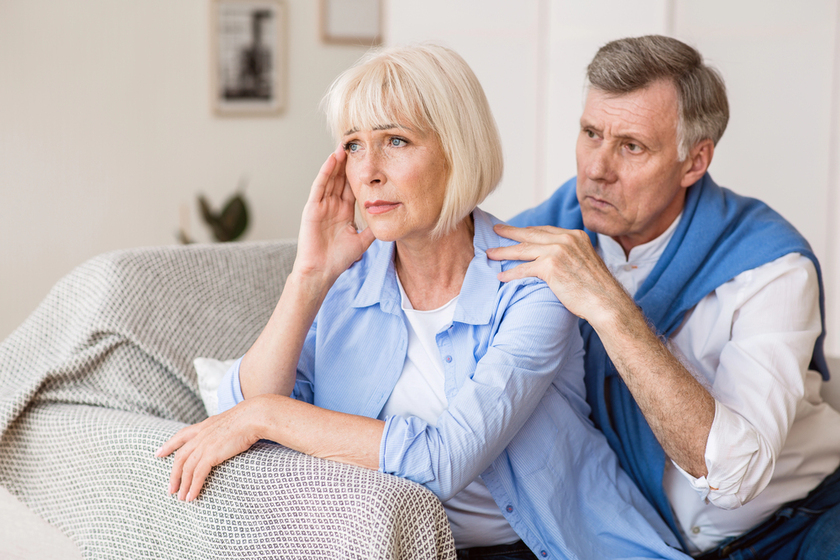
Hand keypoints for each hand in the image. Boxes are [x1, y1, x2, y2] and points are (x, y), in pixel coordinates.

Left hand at [155, 398, 265, 501]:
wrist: (253, 417)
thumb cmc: (249, 418)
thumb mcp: (231, 420)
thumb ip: (224, 428)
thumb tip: (229, 433)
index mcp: (204, 426)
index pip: (181, 436)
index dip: (169, 445)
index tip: (158, 453)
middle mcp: (200, 435)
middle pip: (180, 457)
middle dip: (173, 475)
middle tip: (170, 489)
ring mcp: (204, 445)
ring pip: (187, 469)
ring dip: (183, 485)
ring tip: (181, 498)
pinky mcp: (211, 455)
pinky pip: (197, 475)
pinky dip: (193, 487)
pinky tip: (192, 497)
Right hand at [293, 146, 375, 284]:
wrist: (321, 272)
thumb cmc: (338, 260)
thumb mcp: (362, 241)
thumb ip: (372, 229)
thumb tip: (388, 221)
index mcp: (343, 211)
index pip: (352, 187)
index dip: (359, 173)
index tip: (368, 159)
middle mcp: (332, 206)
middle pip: (341, 179)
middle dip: (348, 162)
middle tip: (356, 143)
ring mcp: (321, 206)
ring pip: (330, 178)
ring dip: (336, 162)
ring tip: (344, 145)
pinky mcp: (312, 208)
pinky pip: (319, 186)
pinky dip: (326, 172)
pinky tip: (332, 159)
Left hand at [486, 224, 631, 327]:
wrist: (606, 302)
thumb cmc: (597, 289)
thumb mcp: (585, 262)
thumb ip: (570, 255)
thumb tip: (555, 260)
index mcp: (575, 236)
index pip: (545, 230)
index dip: (527, 231)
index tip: (515, 231)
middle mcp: (566, 239)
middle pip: (530, 234)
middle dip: (510, 233)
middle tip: (495, 230)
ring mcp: (558, 251)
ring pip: (523, 250)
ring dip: (504, 252)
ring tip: (490, 254)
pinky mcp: (550, 266)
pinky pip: (524, 269)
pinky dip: (510, 273)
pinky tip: (501, 276)